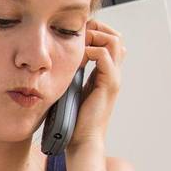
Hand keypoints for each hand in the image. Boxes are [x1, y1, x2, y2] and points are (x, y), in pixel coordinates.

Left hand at [68, 19, 126, 151]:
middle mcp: (112, 74)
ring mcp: (113, 79)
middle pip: (116, 37)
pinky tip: (78, 58)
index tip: (74, 35)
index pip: (109, 42)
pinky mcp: (108, 85)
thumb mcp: (70, 90)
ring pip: (115, 42)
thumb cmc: (74, 120)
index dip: (94, 32)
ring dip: (96, 36)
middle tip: (77, 34)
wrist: (82, 141)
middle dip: (97, 29)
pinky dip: (92, 51)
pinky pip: (105, 57)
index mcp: (104, 74)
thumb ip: (70, 76)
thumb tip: (55, 63)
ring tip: (79, 43)